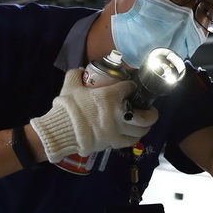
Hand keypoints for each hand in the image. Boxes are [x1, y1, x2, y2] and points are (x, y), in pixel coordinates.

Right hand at [30, 69, 158, 161]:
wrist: (61, 130)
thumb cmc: (67, 108)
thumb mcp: (70, 86)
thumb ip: (76, 75)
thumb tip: (80, 69)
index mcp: (110, 97)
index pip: (129, 88)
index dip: (132, 87)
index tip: (131, 87)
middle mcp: (118, 114)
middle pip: (145, 116)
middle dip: (151, 113)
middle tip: (151, 109)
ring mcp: (117, 130)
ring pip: (141, 131)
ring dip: (145, 126)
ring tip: (144, 123)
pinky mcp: (113, 143)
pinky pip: (130, 141)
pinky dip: (134, 137)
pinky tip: (134, 134)